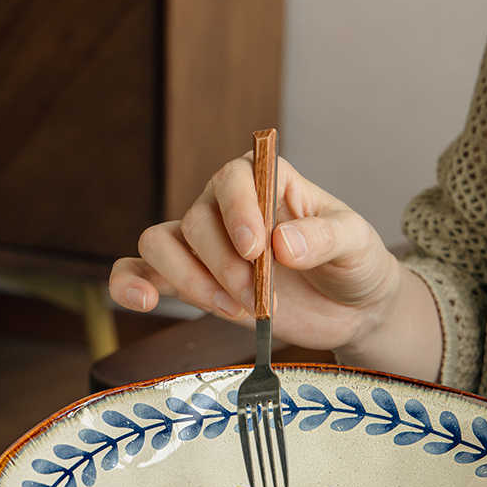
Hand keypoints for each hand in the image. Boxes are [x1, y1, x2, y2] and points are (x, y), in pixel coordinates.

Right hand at [110, 154, 403, 353]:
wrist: (351, 309)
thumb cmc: (353, 264)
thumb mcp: (356, 244)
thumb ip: (324, 237)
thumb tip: (282, 245)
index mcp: (267, 181)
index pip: (233, 177)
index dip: (237, 211)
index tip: (257, 250)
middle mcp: (228, 207)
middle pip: (196, 219)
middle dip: (224, 264)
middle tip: (258, 295)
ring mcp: (206, 246)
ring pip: (161, 243)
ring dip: (189, 279)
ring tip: (230, 306)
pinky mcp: (194, 282)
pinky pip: (141, 273)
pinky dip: (130, 284)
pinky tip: (141, 301)